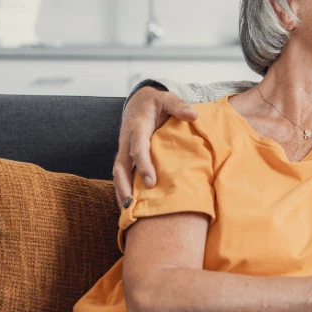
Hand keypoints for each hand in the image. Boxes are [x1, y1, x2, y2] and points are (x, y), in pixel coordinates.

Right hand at [112, 86, 198, 205]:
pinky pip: (121, 174)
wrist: (139, 100)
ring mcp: (124, 149)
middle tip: (133, 204)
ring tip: (128, 212)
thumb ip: (179, 106)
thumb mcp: (168, 98)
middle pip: (121, 165)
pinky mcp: (125, 156)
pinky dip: (123, 189)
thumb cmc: (156, 102)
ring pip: (118, 173)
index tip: (151, 182)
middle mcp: (126, 140)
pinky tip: (129, 206)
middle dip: (125, 186)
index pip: (138, 148)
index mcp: (137, 127)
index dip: (143, 165)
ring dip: (121, 192)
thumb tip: (193, 115)